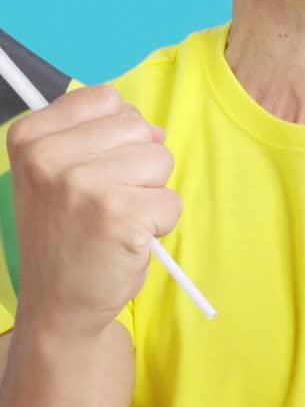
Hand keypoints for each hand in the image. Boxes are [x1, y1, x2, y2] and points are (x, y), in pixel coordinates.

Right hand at [7, 84, 182, 337]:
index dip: (116, 133)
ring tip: (117, 221)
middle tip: (106, 203)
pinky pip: (172, 200)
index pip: (105, 99)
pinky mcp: (118, 214)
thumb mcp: (57, 175)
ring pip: (160, 159)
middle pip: (137, 126)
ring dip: (150, 193)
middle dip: (137, 165)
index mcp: (31, 137)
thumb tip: (157, 130)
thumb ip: (100, 138)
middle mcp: (49, 156)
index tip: (95, 169)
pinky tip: (129, 241)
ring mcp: (82, 184)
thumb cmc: (67, 236)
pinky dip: (162, 224)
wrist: (58, 307)